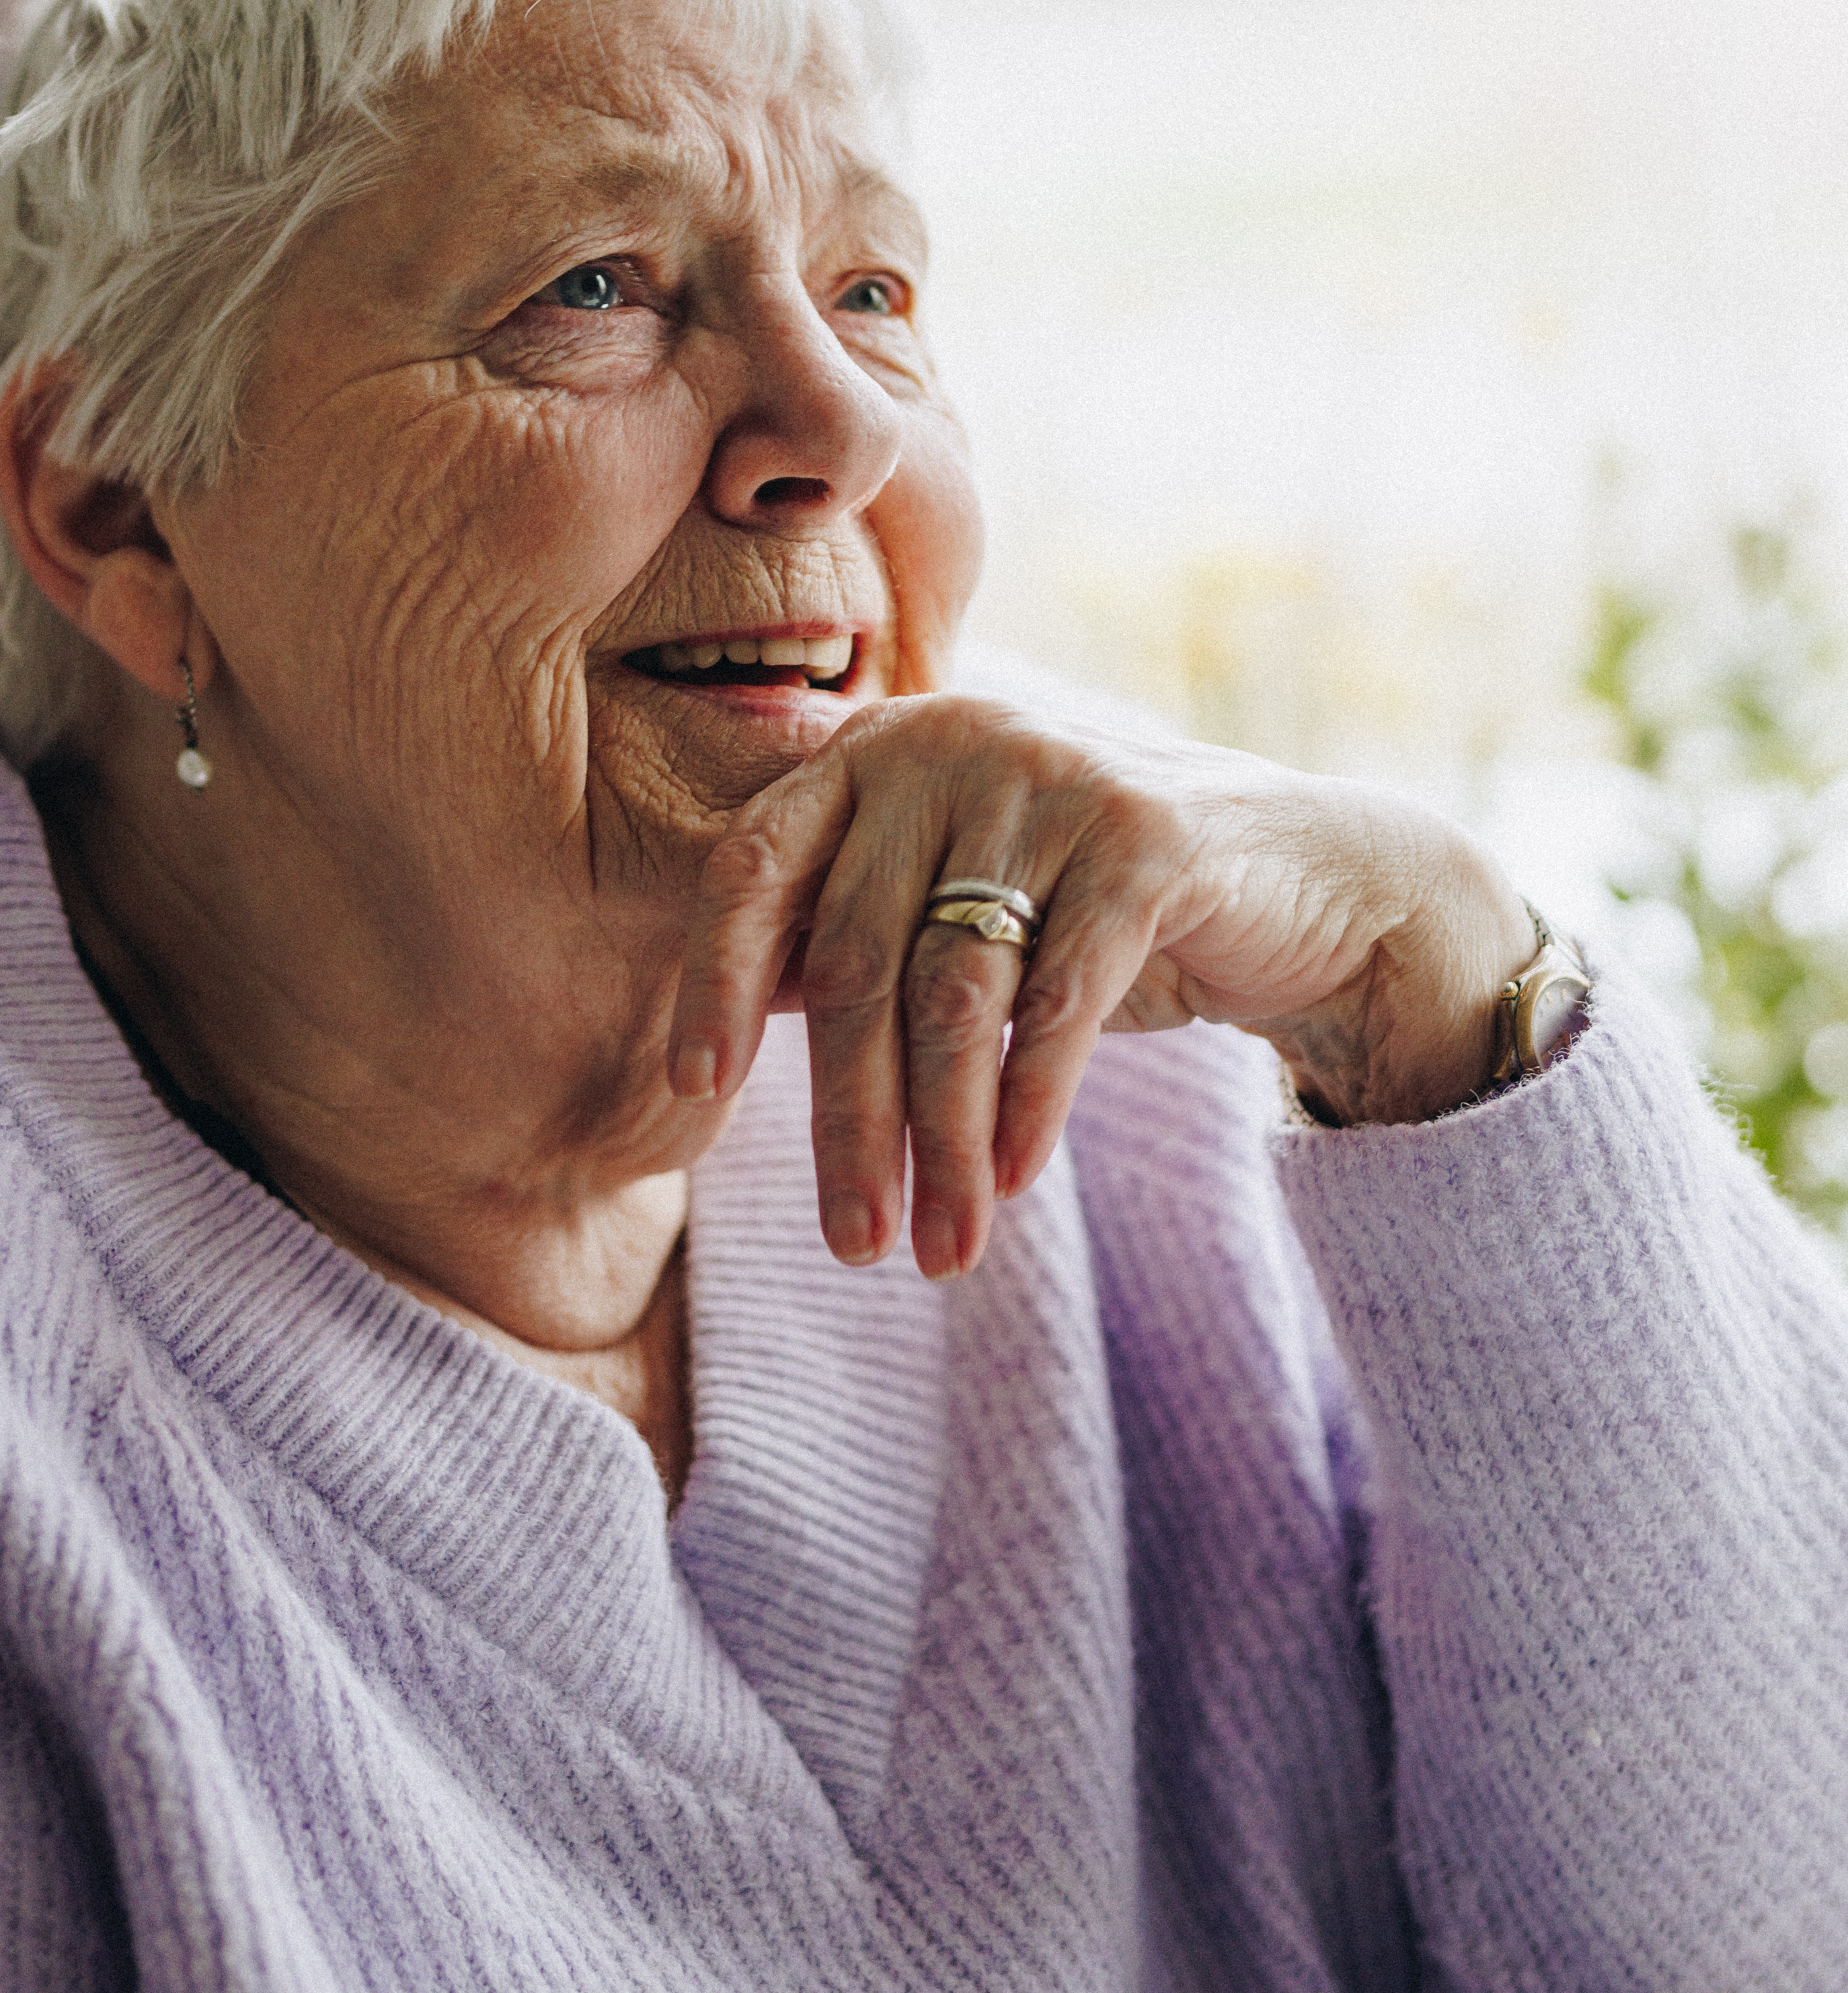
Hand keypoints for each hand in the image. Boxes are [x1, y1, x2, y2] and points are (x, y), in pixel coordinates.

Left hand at [667, 696, 1537, 1278]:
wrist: (1301, 880)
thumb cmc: (1091, 910)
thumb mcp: (956, 910)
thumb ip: (846, 940)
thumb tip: (709, 1039)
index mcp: (875, 750)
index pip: (753, 863)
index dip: (712, 979)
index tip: (692, 1092)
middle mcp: (949, 742)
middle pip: (857, 959)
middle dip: (851, 1121)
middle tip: (853, 1242)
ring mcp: (1048, 777)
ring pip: (955, 997)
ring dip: (942, 1143)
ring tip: (938, 1250)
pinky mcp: (1145, 836)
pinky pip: (1059, 999)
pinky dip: (1030, 1102)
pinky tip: (1014, 1182)